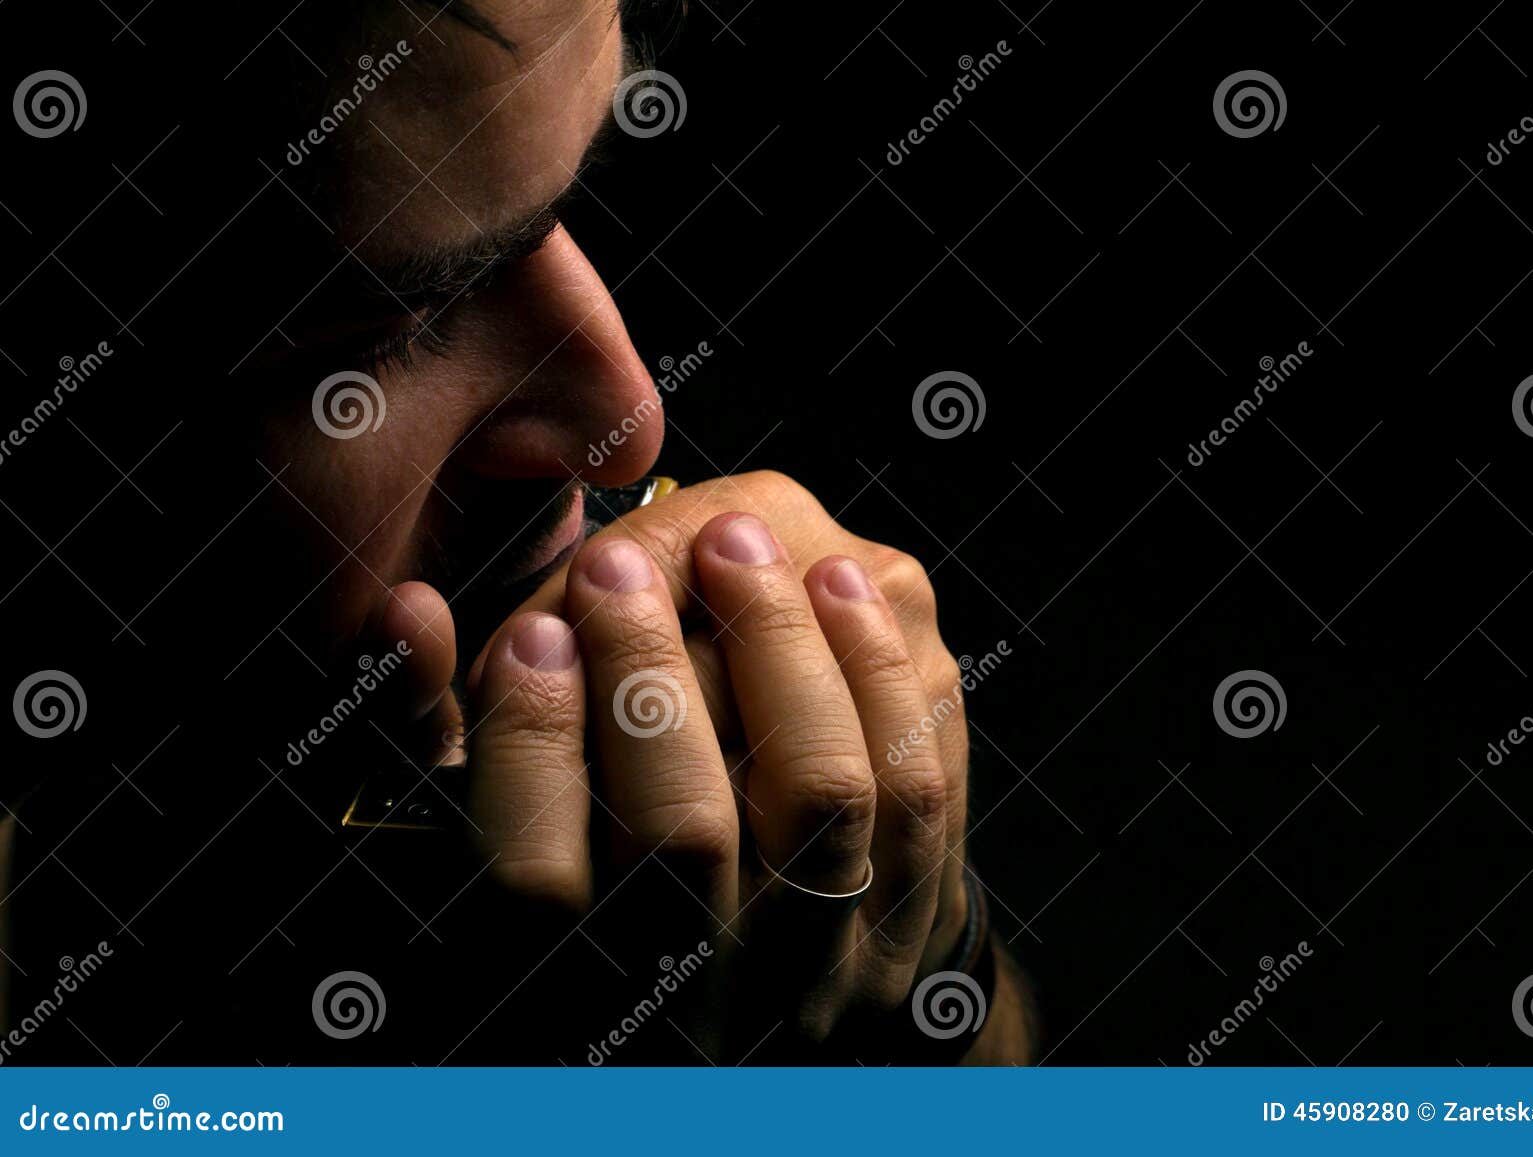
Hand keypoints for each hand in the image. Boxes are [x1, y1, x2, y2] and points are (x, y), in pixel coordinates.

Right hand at [363, 474, 984, 1058]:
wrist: (752, 1004)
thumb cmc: (587, 896)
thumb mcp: (477, 841)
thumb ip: (426, 730)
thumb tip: (408, 615)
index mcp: (566, 999)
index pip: (534, 883)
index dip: (526, 739)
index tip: (528, 634)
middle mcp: (702, 1007)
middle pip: (684, 834)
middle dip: (645, 670)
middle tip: (616, 561)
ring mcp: (823, 970)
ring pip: (824, 796)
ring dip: (776, 645)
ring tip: (735, 542)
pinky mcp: (911, 925)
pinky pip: (921, 787)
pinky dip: (880, 670)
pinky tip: (841, 581)